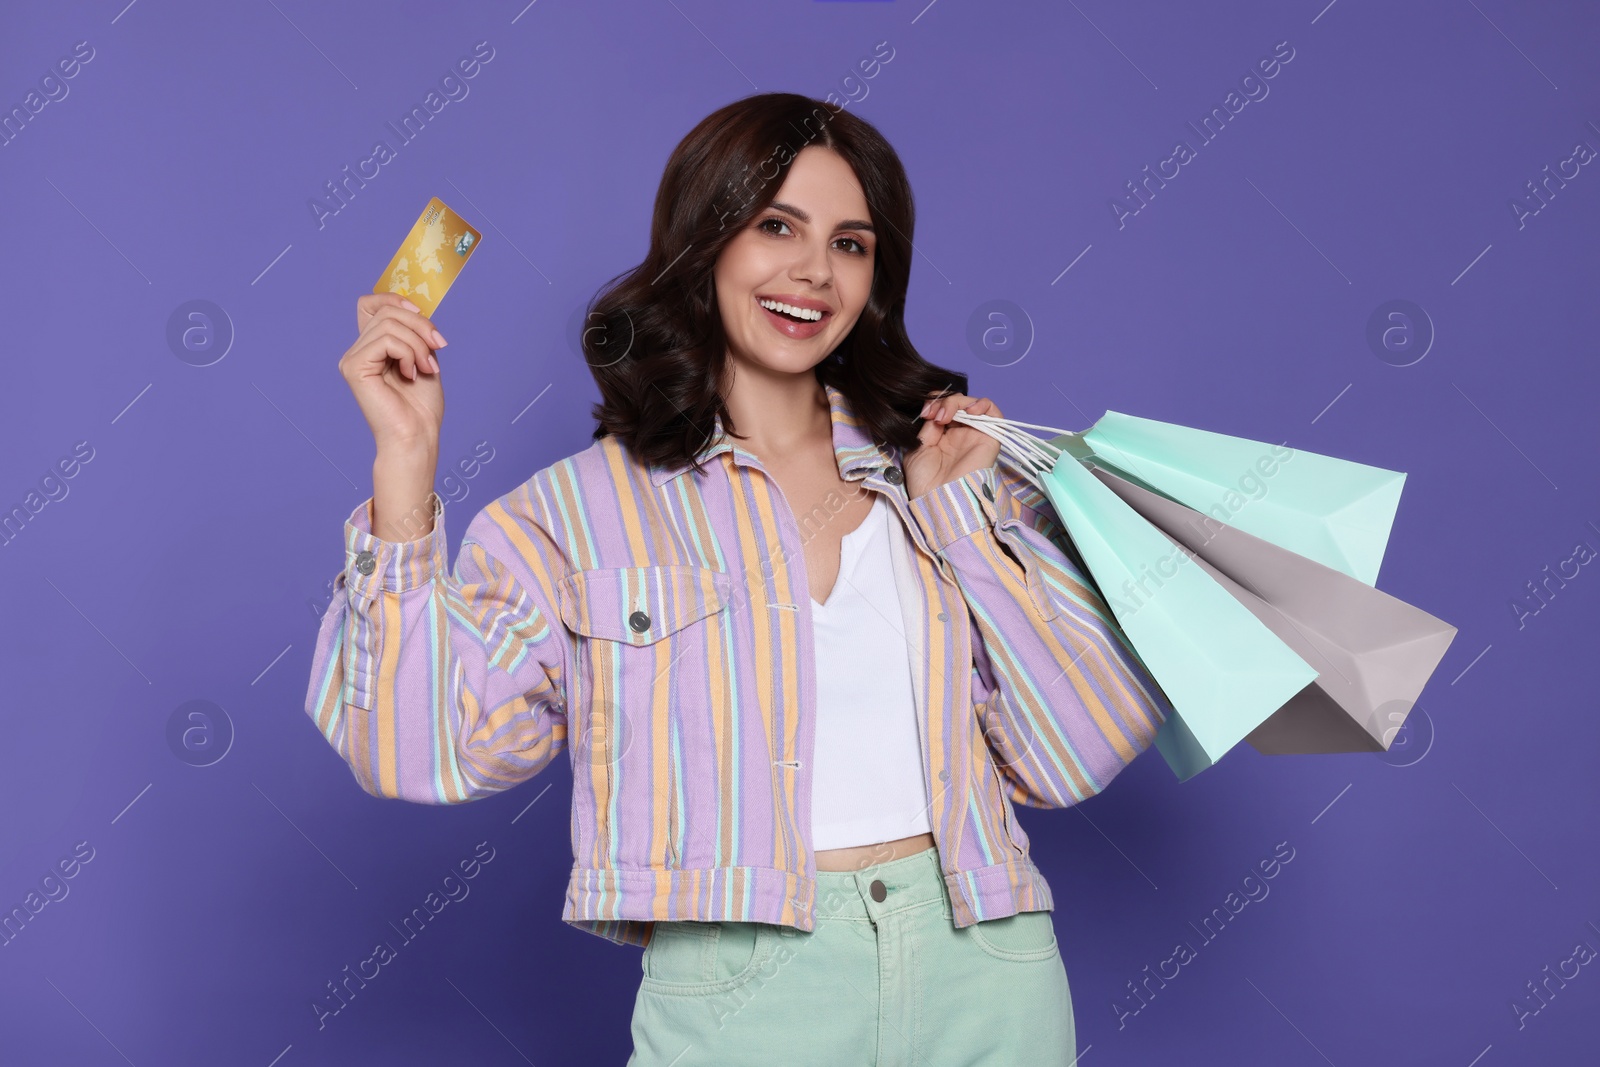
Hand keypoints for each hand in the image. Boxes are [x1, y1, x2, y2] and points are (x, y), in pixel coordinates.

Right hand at [338, 292, 447, 452]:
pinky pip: (387, 341)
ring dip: (418, 344)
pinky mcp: (354, 368)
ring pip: (390, 324)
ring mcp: (353, 358)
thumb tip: (415, 308)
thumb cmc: (421, 406)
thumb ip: (415, 332)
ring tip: (426, 367)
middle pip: (388, 312)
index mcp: (372, 347)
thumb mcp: (424, 357)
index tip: (422, 315)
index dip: (395, 299)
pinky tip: (412, 374)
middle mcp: (358, 350)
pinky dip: (408, 353)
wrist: (417, 436)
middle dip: (421, 326)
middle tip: (438, 349)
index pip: (371, 304)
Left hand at [904, 392, 1002, 499]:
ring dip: (956, 402)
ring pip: (972, 404)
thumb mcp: (918, 448)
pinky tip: (968, 411)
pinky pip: (993, 412)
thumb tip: (935, 411)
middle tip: (932, 414)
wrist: (938, 498)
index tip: (924, 413)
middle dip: (942, 402)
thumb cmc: (926, 480)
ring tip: (944, 415)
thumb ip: (928, 427)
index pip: (943, 407)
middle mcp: (960, 433)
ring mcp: (975, 434)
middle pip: (957, 403)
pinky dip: (981, 404)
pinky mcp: (990, 437)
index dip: (934, 403)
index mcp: (943, 436)